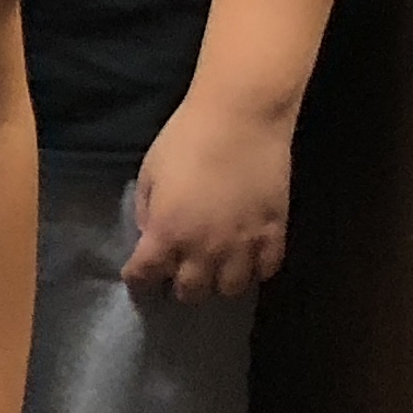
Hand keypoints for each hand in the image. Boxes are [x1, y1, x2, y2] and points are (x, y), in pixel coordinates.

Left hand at [124, 98, 293, 299]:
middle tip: (176, 274)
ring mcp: (243, 245)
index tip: (138, 278)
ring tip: (213, 270)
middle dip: (178, 287)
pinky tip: (245, 259)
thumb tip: (150, 236)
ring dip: (217, 283)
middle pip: (190, 292)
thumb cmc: (185, 139)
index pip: (146, 277)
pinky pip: (265, 271)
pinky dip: (253, 271)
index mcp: (167, 233)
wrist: (240, 119)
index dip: (138, 280)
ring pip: (230, 290)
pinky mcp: (274, 234)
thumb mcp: (149, 174)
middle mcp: (205, 249)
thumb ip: (147, 211)